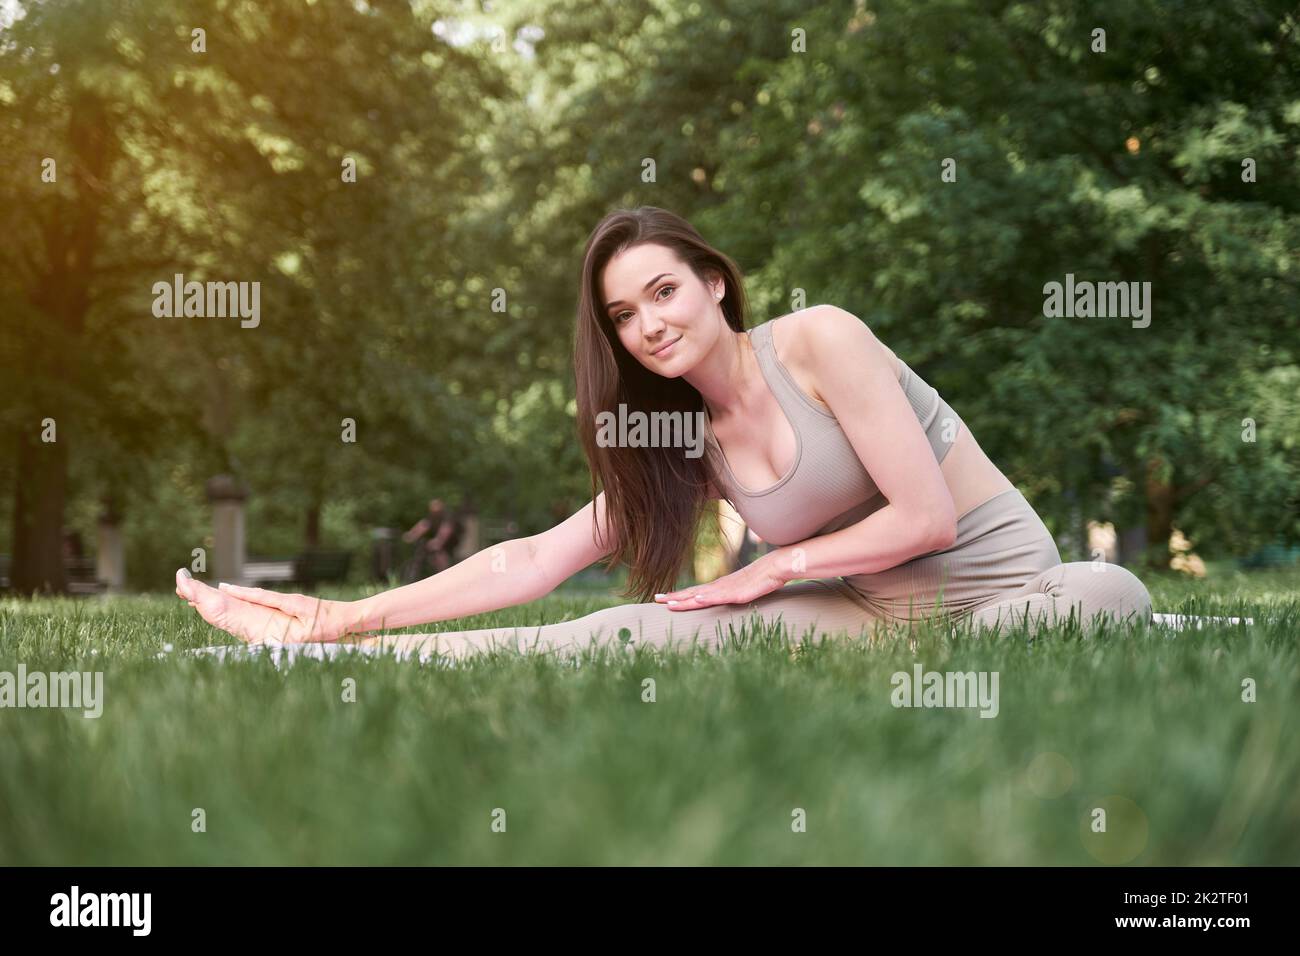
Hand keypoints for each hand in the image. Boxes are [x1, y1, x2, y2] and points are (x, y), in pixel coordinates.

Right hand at [210, 583, 355, 642]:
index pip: (261, 596)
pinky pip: (273, 602)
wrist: (350, 616)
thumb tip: (279, 637)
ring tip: (229, 594)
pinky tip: (254, 604)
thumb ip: (296, 632)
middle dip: (239, 592)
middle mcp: (290, 599)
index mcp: (290, 602)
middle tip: (218, 589)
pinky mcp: (298, 606)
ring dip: (248, 596)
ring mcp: (294, 601)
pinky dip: (259, 601)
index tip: (223, 588)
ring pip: (266, 598)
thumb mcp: (314, 631)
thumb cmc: (333, 624)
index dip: (242, 593)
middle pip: (259, 595)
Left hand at [654, 554, 785, 610]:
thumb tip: (728, 599)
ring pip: (701, 596)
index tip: (664, 598)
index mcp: (719, 586)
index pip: (695, 592)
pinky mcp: (736, 592)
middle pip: (692, 593)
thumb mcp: (744, 589)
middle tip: (656, 599)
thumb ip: (733, 593)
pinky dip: (706, 598)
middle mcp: (719, 587)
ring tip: (669, 603)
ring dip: (684, 599)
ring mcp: (727, 589)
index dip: (679, 595)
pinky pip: (719, 596)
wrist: (775, 567)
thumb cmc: (762, 578)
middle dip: (674, 597)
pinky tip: (696, 600)